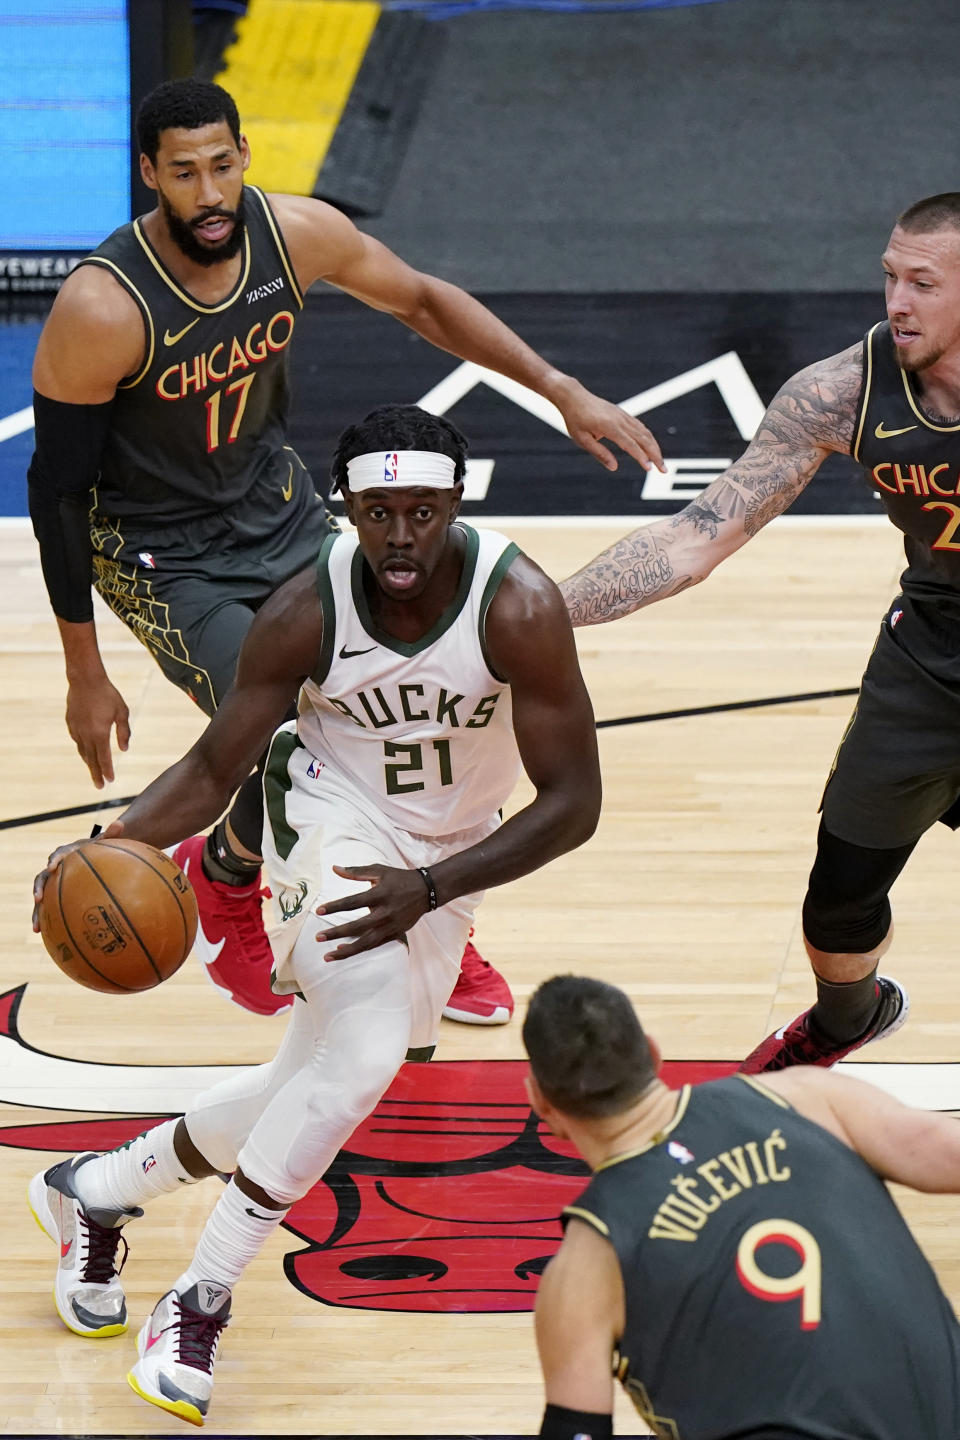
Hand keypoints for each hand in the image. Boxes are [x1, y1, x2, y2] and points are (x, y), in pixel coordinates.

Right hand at [32, 821, 124, 929]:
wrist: (93, 855)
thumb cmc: (100, 849)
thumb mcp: (106, 841)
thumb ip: (111, 833)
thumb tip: (120, 823)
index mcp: (66, 854)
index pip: (57, 855)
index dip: (54, 860)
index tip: (52, 866)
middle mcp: (56, 869)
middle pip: (42, 878)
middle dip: (39, 888)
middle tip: (38, 898)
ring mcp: (54, 883)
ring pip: (41, 897)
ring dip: (37, 911)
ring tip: (36, 927)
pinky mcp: (55, 895)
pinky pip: (50, 908)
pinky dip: (46, 920)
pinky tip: (45, 935)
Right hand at [65, 676, 130, 787]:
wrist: (85, 679)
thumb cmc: (108, 694)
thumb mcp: (122, 712)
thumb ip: (124, 732)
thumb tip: (124, 750)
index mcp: (100, 733)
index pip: (104, 758)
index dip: (107, 771)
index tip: (110, 781)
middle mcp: (86, 734)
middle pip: (91, 760)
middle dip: (96, 774)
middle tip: (100, 787)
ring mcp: (76, 729)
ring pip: (82, 751)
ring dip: (89, 762)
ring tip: (94, 771)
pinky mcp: (70, 723)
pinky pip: (77, 740)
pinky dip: (82, 748)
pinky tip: (85, 751)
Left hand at [314, 864, 431, 959]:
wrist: (426, 891)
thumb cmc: (399, 879)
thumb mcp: (379, 871)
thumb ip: (356, 871)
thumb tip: (334, 868)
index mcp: (380, 894)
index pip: (353, 902)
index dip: (335, 907)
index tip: (319, 911)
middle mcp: (385, 912)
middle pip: (357, 927)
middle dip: (337, 933)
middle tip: (318, 937)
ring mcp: (391, 926)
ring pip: (366, 942)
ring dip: (346, 951)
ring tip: (328, 956)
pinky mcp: (395, 934)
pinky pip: (375, 945)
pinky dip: (359, 950)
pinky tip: (344, 952)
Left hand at [556, 381, 664, 473]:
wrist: (574, 397)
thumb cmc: (575, 419)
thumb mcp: (582, 440)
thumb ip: (599, 453)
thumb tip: (614, 467)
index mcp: (609, 426)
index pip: (630, 444)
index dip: (641, 457)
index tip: (649, 468)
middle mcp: (620, 420)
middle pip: (643, 439)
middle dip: (655, 455)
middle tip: (663, 470)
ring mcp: (623, 416)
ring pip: (645, 432)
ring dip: (654, 447)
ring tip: (660, 462)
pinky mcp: (623, 414)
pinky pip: (640, 427)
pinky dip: (648, 438)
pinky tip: (652, 447)